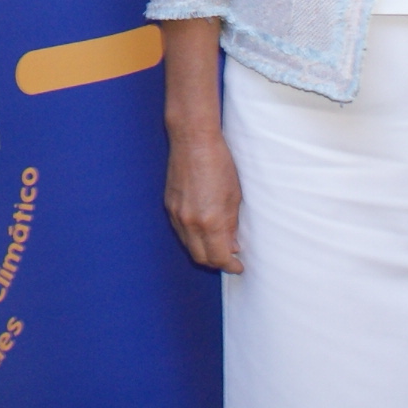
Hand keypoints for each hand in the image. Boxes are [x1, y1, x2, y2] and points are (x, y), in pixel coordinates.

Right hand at [166, 125, 243, 271]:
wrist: (193, 141)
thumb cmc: (219, 164)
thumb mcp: (234, 197)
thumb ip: (232, 225)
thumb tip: (233, 245)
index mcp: (211, 221)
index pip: (219, 257)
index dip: (231, 266)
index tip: (239, 266)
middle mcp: (190, 222)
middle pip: (201, 257)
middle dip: (217, 262)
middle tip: (231, 259)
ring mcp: (177, 215)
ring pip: (189, 246)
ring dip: (204, 251)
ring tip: (218, 245)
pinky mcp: (169, 206)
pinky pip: (180, 231)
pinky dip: (193, 237)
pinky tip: (204, 230)